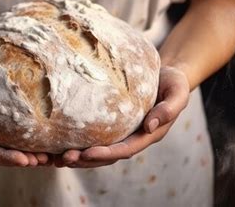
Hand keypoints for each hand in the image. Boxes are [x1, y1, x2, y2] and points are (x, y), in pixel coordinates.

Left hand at [57, 66, 189, 167]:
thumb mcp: (178, 92)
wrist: (167, 74)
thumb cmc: (173, 82)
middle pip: (108, 155)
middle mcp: (134, 137)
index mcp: (148, 134)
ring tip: (56, 157)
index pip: (126, 149)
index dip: (107, 153)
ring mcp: (123, 132)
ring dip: (79, 156)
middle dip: (86, 159)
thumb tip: (150, 127)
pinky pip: (95, 136)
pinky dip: (79, 142)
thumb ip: (169, 109)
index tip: (87, 153)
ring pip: (99, 150)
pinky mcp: (114, 123)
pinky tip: (61, 142)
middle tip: (64, 158)